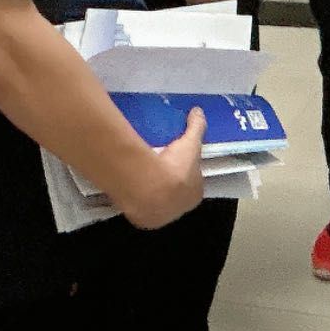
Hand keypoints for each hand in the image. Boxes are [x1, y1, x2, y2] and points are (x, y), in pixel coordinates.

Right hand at [134, 107, 205, 229]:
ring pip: (157, 200)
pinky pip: (140, 205)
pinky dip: (137, 196)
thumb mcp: (190, 143)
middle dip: (169, 180)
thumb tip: (198, 111)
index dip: (186, 170)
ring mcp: (161, 216)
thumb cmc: (176, 168)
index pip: (193, 181)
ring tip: (143, 172)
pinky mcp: (142, 219)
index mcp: (194, 194)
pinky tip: (131, 183)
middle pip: (175, 193)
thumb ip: (196, 127)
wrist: (150, 190)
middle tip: (158, 164)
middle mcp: (180, 208)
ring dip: (152, 189)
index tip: (176, 159)